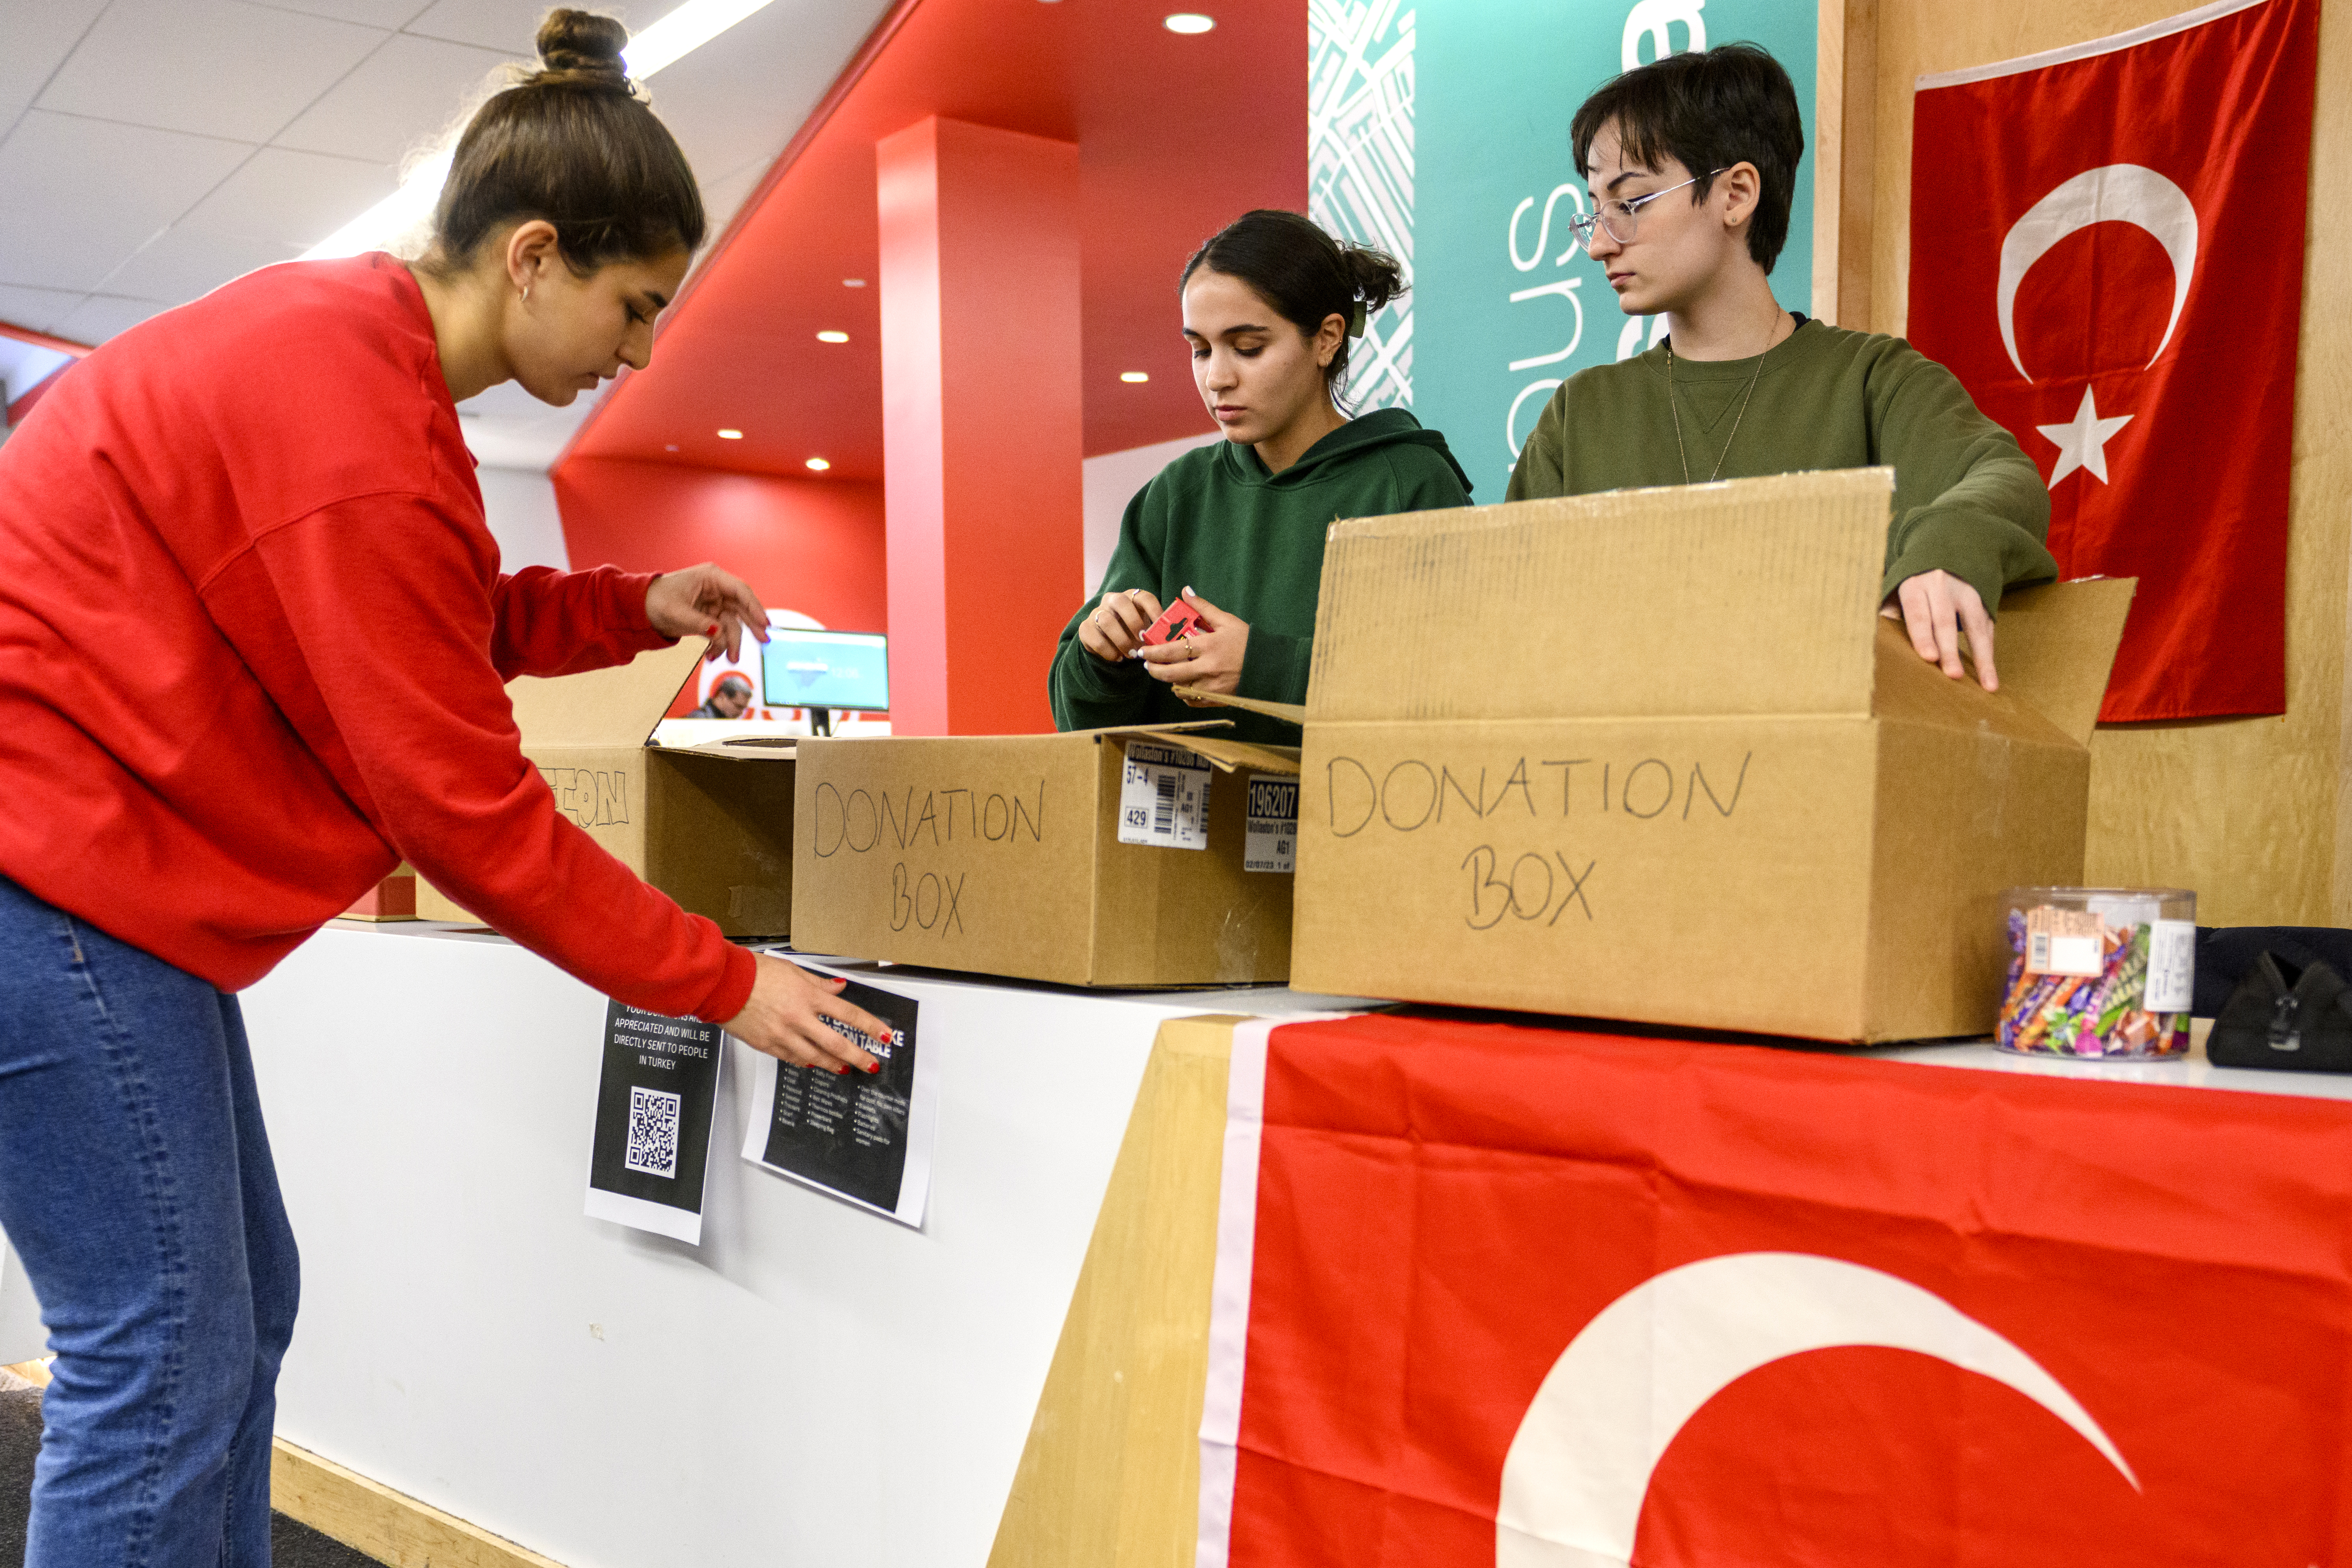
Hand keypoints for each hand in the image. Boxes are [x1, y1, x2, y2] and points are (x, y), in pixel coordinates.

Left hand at [647, 563, 770, 662]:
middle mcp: (717, 589)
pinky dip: (720, 644)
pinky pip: (722, 632)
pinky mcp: (711, 617)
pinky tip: (713, 655)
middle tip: (763, 641)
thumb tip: (718, 632)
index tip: (763, 623)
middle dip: (751, 626)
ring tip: (730, 659)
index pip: (740, 590)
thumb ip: (699, 623)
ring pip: (733, 624)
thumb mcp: (676, 612)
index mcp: (711, 577)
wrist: (641, 608)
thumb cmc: (656, 600)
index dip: (754, 606)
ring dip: (732, 642)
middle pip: (742, 607)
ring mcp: (715, 604)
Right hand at [722, 953, 887, 1072]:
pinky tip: (813, 1063)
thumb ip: (818, 984)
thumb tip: (838, 988)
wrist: (724, 984)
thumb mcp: (793, 971)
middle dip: (858, 1056)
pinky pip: (793, 1058)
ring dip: (833, 1064)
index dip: (870, 1027)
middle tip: (870, 1065)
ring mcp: (783, 1034)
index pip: (849, 1015)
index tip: (884, 1036)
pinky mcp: (767, 1045)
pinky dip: (806, 1061)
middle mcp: (798, 1018)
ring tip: (844, 1068)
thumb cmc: (755, 973)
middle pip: (836, 1043)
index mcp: (808, 997)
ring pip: (815, 1056)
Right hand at [1077, 587, 1165, 662]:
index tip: (1162, 627)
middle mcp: (1112, 600)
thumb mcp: (1145, 629)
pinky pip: (1095, 638)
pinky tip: (1118, 658)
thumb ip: (1155, 631)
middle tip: (1142, 640)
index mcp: (1131, 597)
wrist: (1107, 643)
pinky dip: (1108, 651)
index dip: (1154, 610)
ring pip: (1106, 621)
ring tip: (1131, 655)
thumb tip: (1169, 640)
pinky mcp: (1085, 628)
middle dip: (1133, 622)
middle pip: (1120, 602)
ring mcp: (1096, 613)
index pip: (1143, 596)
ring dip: (1121, 640)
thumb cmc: (1132, 634)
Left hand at [1138, 587, 1248, 700]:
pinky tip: (1183, 686)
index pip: (1171, 651)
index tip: (1143, 649)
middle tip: (1148, 664)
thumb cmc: (1247, 641)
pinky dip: (1184, 694)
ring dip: (1169, 681)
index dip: (1153, 652)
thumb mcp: (1227, 620)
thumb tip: (1185, 591)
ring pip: (1179, 689)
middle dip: (1154, 669)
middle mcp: (1207, 668)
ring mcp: (1212, 687)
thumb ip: (1203, 607)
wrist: (1270, 666)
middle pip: (1170, 674)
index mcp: (1208, 646)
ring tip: (1166, 673)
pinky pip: (1192, 701)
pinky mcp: (1217, 699)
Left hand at [1882, 569, 1996, 690]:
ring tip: (1987, 684)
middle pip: (1946, 623)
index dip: (1923, 636)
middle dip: (1950, 651)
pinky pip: (1987, 629)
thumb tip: (1879, 641)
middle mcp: (1942, 588)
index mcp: (1915, 586)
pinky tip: (1990, 675)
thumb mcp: (1897, 589)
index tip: (1929, 657)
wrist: (1946, 548)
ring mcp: (1967, 593)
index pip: (1918, 614)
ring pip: (1975, 627)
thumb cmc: (1914, 581)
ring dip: (1982, 658)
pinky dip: (1989, 653)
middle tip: (1953, 675)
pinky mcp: (1984, 600)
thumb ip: (1890, 612)